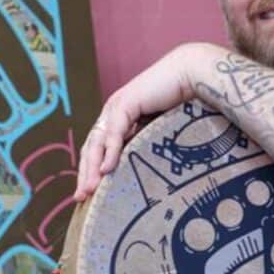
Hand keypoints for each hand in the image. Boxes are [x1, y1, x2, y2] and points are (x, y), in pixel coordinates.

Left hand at [74, 44, 210, 200]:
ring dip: (92, 167)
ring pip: (98, 141)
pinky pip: (115, 131)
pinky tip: (107, 169)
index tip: (88, 193)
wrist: (192, 76)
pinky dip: (110, 151)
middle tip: (81, 197)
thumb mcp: (160, 130)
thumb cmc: (184, 102)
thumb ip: (146, 144)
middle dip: (85, 173)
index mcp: (120, 118)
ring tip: (90, 189)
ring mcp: (117, 106)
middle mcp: (114, 112)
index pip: (98, 147)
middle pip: (92, 146)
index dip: (91, 169)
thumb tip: (142, 172)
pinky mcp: (126, 102)